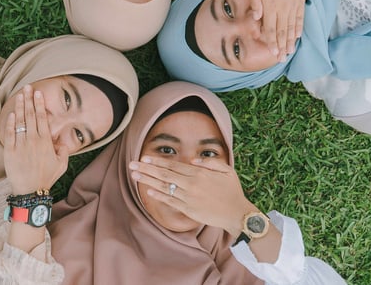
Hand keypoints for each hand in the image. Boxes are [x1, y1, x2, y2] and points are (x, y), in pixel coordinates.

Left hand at [2, 85, 68, 194]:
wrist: (30, 191)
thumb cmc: (47, 178)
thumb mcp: (62, 165)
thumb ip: (64, 151)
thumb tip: (62, 141)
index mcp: (45, 141)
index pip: (43, 118)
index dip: (40, 104)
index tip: (38, 93)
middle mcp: (33, 140)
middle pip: (31, 115)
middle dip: (30, 100)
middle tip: (28, 87)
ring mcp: (21, 145)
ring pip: (20, 121)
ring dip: (20, 107)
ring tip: (20, 95)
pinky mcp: (10, 152)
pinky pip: (9, 134)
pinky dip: (10, 123)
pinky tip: (12, 113)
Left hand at [130, 156, 254, 236]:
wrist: (237, 214)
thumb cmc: (233, 191)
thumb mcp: (227, 170)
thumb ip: (210, 163)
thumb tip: (192, 161)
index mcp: (199, 173)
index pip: (174, 165)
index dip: (158, 161)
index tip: (145, 157)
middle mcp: (191, 184)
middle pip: (165, 174)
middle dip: (147, 168)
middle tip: (132, 164)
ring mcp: (189, 198)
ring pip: (164, 187)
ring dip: (148, 180)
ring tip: (135, 175)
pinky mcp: (188, 210)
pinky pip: (170, 201)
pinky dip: (159, 196)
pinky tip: (148, 190)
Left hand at [249, 0, 307, 60]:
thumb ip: (255, 3)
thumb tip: (255, 18)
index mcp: (270, 6)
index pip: (271, 29)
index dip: (272, 43)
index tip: (273, 54)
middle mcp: (283, 8)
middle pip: (282, 32)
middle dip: (281, 47)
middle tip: (282, 59)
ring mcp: (293, 5)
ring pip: (292, 27)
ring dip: (291, 41)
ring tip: (290, 52)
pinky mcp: (300, 0)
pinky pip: (300, 17)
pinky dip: (299, 28)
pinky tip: (298, 36)